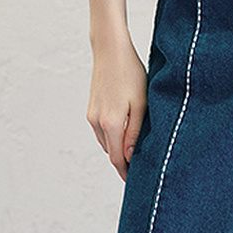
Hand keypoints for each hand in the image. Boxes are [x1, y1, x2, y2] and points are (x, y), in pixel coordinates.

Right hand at [87, 34, 147, 179]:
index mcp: (111, 123)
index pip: (116, 158)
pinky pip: (102, 130)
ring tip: (132, 155)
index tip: (134, 182)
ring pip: (105, 142)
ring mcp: (92, 115)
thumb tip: (129, 156)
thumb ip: (134, 131)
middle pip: (109, 152)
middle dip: (122, 163)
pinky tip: (123, 134)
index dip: (125, 172)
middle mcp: (97, 122)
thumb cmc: (131, 73)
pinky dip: (111, 137)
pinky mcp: (92, 108)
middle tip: (137, 172)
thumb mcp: (141, 103)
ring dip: (116, 149)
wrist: (110, 50)